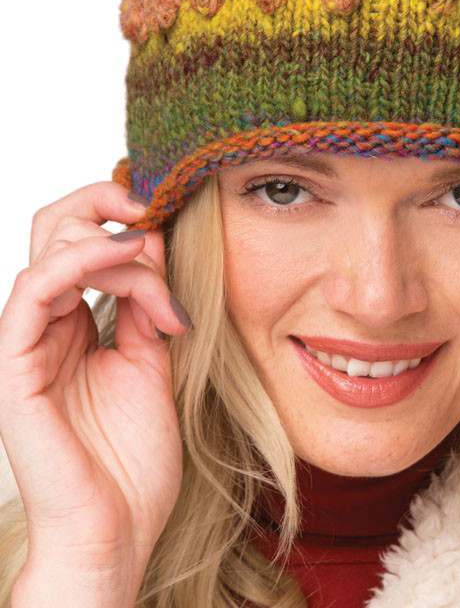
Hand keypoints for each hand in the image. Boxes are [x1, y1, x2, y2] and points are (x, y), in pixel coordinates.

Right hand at [0, 181, 190, 589]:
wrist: (117, 532)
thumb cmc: (132, 462)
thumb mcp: (153, 363)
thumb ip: (147, 306)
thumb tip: (154, 248)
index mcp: (74, 325)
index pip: (81, 241)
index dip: (122, 215)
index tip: (170, 216)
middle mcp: (46, 326)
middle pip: (54, 229)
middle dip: (103, 200)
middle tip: (153, 206)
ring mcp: (27, 344)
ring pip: (46, 248)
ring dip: (108, 237)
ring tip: (150, 253)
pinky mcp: (15, 365)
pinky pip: (33, 290)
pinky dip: (79, 259)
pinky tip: (124, 255)